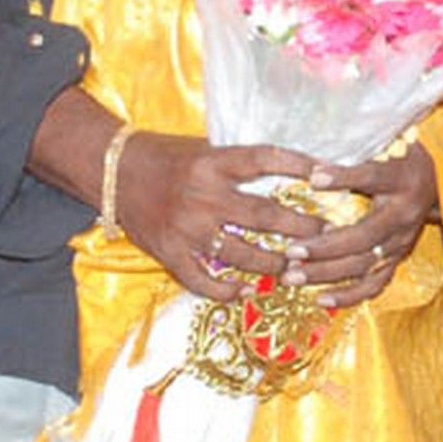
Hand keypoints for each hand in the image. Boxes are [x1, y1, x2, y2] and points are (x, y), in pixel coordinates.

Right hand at [112, 133, 323, 297]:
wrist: (114, 171)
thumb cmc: (166, 156)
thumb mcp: (204, 149)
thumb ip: (238, 164)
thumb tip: (290, 169)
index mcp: (213, 163)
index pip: (265, 159)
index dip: (299, 165)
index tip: (328, 175)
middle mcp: (203, 195)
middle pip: (263, 215)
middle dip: (300, 227)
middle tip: (325, 234)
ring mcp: (186, 227)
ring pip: (241, 255)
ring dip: (272, 264)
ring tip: (294, 268)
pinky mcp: (169, 252)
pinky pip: (203, 282)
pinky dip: (227, 291)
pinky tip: (246, 292)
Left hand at [284, 147, 437, 308]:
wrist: (440, 181)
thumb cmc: (401, 158)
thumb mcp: (386, 146)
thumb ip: (356, 153)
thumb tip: (313, 166)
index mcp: (401, 179)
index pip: (372, 176)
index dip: (344, 178)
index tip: (314, 178)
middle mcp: (404, 214)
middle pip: (363, 235)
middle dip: (324, 247)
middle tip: (291, 251)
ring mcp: (402, 241)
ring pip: (365, 265)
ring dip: (327, 274)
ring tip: (293, 276)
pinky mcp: (399, 259)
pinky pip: (375, 285)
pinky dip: (348, 296)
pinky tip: (320, 299)